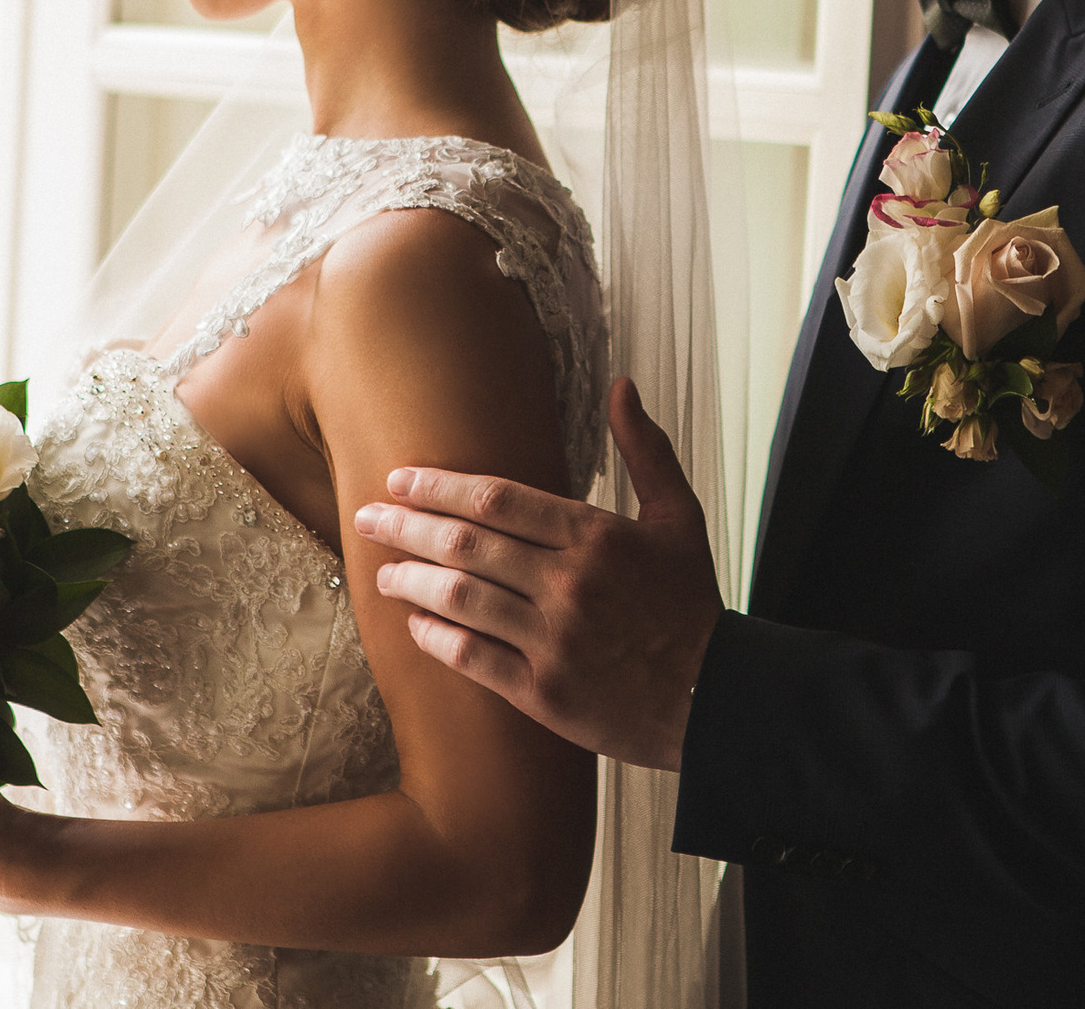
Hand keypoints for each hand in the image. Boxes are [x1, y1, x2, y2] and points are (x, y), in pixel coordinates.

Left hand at [357, 378, 722, 769]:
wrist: (717, 699)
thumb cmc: (691, 605)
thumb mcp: (678, 517)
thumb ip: (645, 449)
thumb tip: (623, 385)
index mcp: (596, 536)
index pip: (497, 499)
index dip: (439, 486)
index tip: (400, 480)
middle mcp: (569, 584)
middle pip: (467, 544)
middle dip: (407, 527)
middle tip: (367, 517)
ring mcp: (554, 641)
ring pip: (461, 600)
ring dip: (411, 582)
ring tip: (383, 573)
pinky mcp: (544, 694)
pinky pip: (474, 659)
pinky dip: (437, 639)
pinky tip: (416, 625)